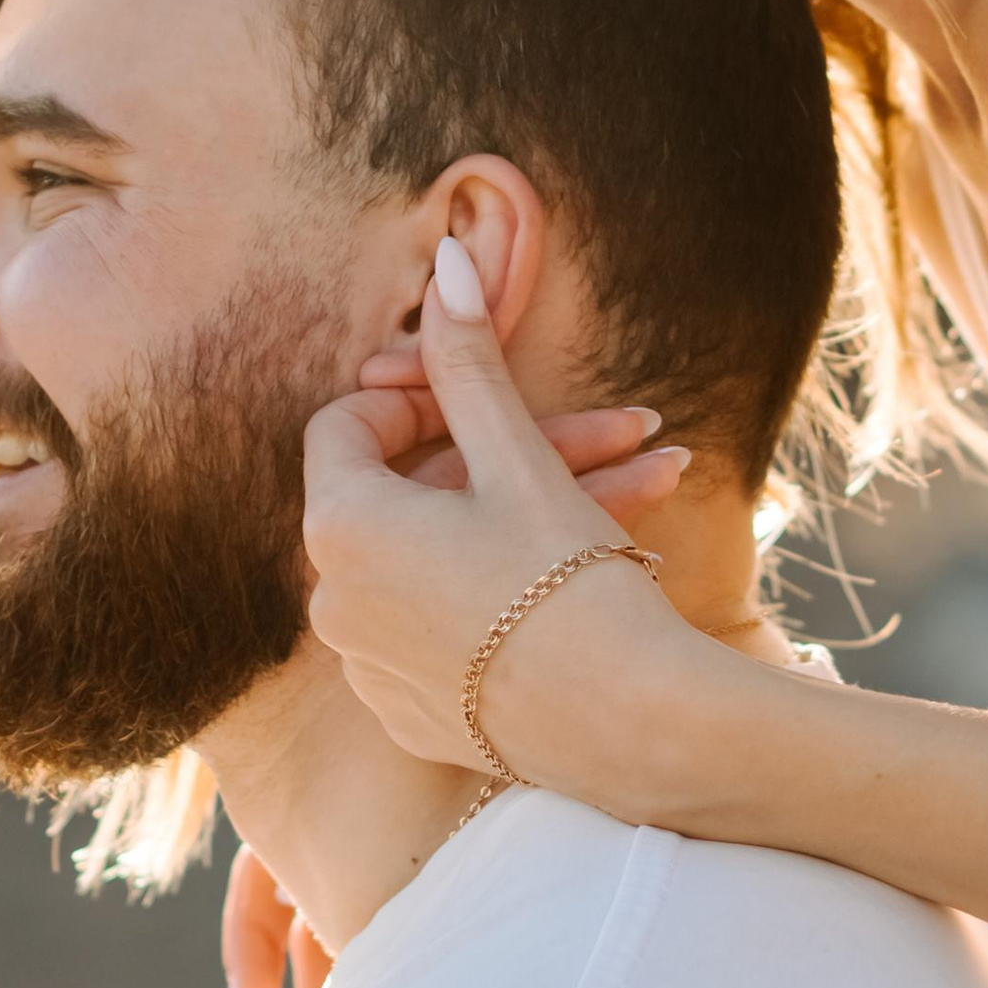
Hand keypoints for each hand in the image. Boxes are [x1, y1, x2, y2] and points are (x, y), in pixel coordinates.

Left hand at [224, 390, 684, 987]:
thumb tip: (442, 259)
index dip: (422, 392)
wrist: (630, 729)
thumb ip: (468, 360)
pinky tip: (613, 562)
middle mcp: (334, 602)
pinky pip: (454, 621)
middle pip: (415, 492)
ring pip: (449, 555)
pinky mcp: (416, 711)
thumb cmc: (567, 583)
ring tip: (654, 484)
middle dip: (521, 450)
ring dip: (543, 510)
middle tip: (621, 434)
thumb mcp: (518, 458)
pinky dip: (516, 584)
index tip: (494, 392)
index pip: (346, 424)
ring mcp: (371, 665)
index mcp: (339, 527)